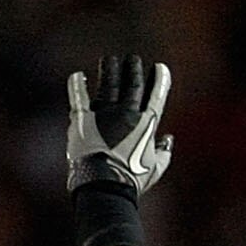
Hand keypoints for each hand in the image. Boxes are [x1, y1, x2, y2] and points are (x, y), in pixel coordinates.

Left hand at [66, 54, 173, 195]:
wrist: (104, 186)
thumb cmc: (132, 180)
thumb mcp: (155, 169)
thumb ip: (164, 152)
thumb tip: (168, 139)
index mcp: (146, 125)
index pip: (156, 95)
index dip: (159, 80)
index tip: (160, 68)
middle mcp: (126, 113)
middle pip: (132, 84)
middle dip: (134, 68)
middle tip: (133, 59)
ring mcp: (103, 114)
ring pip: (109, 83)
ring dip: (110, 69)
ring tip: (110, 60)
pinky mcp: (82, 119)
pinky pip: (79, 96)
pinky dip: (77, 85)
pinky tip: (77, 75)